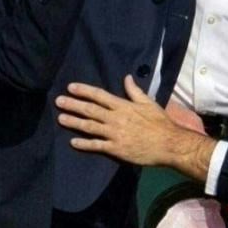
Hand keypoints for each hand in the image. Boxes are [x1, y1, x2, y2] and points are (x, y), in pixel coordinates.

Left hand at [55, 75, 215, 179]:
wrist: (169, 144)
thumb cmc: (159, 123)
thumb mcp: (148, 103)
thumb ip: (134, 91)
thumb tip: (126, 77)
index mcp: (123, 106)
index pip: (99, 95)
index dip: (84, 90)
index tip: (71, 87)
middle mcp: (116, 118)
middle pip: (90, 109)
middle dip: (73, 104)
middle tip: (58, 101)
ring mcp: (115, 134)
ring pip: (90, 126)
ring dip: (74, 122)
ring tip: (60, 118)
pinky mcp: (116, 149)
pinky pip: (97, 145)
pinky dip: (84, 144)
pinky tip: (73, 142)